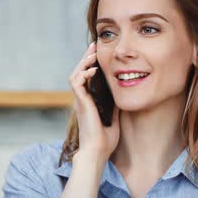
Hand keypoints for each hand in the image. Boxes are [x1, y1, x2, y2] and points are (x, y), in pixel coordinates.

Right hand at [68, 41, 119, 165]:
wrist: (97, 151)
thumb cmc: (105, 139)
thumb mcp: (113, 117)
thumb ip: (114, 105)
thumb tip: (122, 94)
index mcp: (88, 102)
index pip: (86, 78)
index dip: (91, 64)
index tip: (99, 54)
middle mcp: (81, 99)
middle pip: (79, 72)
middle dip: (86, 58)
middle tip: (94, 45)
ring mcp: (79, 101)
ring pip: (75, 74)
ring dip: (83, 62)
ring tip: (92, 53)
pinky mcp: (80, 103)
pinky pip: (77, 83)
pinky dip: (83, 74)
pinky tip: (92, 69)